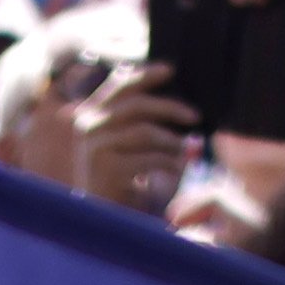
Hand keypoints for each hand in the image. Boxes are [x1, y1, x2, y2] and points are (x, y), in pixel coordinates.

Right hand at [70, 65, 199, 213]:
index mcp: (91, 115)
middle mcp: (89, 127)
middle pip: (136, 105)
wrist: (96, 215)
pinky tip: (180, 170)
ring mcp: (96, 147)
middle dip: (169, 107)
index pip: (119, 86)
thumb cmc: (116, 178)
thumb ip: (143, 127)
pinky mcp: (107, 168)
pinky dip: (170, 163)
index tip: (170, 70)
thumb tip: (183, 120)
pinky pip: (149, 158)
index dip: (144, 76)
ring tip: (188, 151)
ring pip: (145, 132)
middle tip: (195, 116)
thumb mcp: (125, 147)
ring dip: (172, 141)